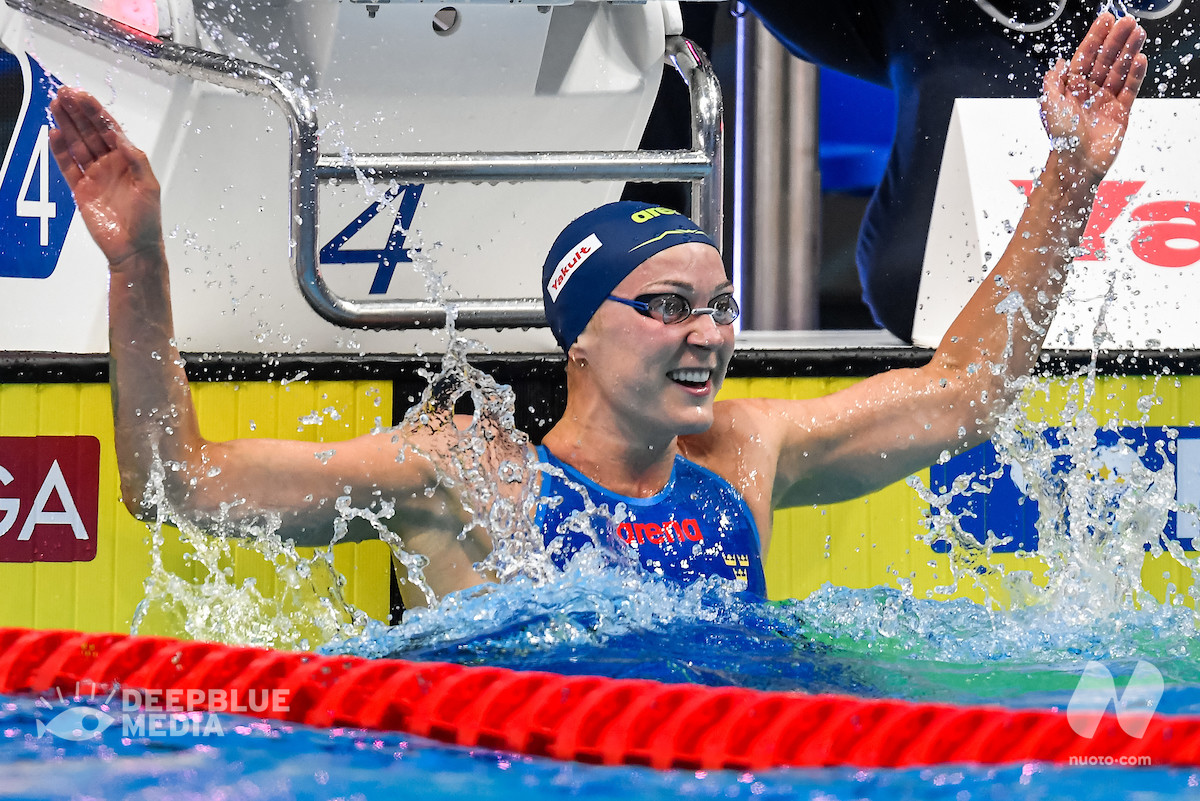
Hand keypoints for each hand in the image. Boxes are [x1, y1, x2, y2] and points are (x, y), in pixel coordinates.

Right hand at [49, 87, 162, 269]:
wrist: (133, 248)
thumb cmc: (146, 219)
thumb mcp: (149, 186)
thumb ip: (136, 160)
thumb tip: (122, 138)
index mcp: (128, 161)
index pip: (109, 130)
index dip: (96, 112)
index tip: (82, 96)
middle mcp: (109, 164)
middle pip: (90, 132)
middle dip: (77, 112)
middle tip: (63, 93)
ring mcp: (94, 175)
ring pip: (77, 144)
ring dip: (66, 124)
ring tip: (55, 104)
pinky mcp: (80, 189)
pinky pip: (67, 166)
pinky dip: (59, 150)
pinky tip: (54, 133)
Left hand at [1040, 12, 1147, 178]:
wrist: (1075, 164)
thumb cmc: (1060, 138)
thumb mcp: (1048, 105)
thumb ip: (1053, 81)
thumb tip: (1058, 63)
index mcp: (1071, 89)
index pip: (1085, 57)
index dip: (1095, 38)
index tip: (1105, 20)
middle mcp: (1090, 93)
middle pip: (1105, 60)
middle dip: (1116, 40)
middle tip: (1127, 21)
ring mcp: (1106, 101)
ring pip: (1120, 71)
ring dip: (1129, 51)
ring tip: (1138, 33)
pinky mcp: (1121, 113)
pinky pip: (1130, 89)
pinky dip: (1135, 74)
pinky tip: (1140, 58)